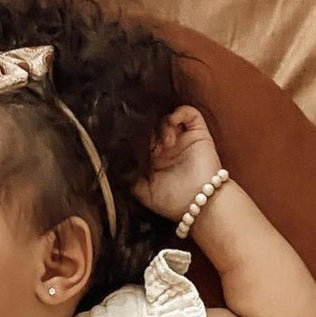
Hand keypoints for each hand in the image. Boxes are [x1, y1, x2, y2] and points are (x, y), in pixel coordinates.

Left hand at [130, 105, 223, 221]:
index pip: (141, 139)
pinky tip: (172, 124)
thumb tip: (117, 168)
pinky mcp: (198, 133)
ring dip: (162, 126)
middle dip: (147, 133)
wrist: (198, 204)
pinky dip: (178, 112)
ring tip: (164, 144)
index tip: (133, 148)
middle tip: (149, 148)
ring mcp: (183, 139)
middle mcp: (168, 148)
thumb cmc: (174, 202)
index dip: (136, 139)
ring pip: (168, 118)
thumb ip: (130, 180)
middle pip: (152, 126)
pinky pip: (189, 112)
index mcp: (155, 160)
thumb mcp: (145, 193)